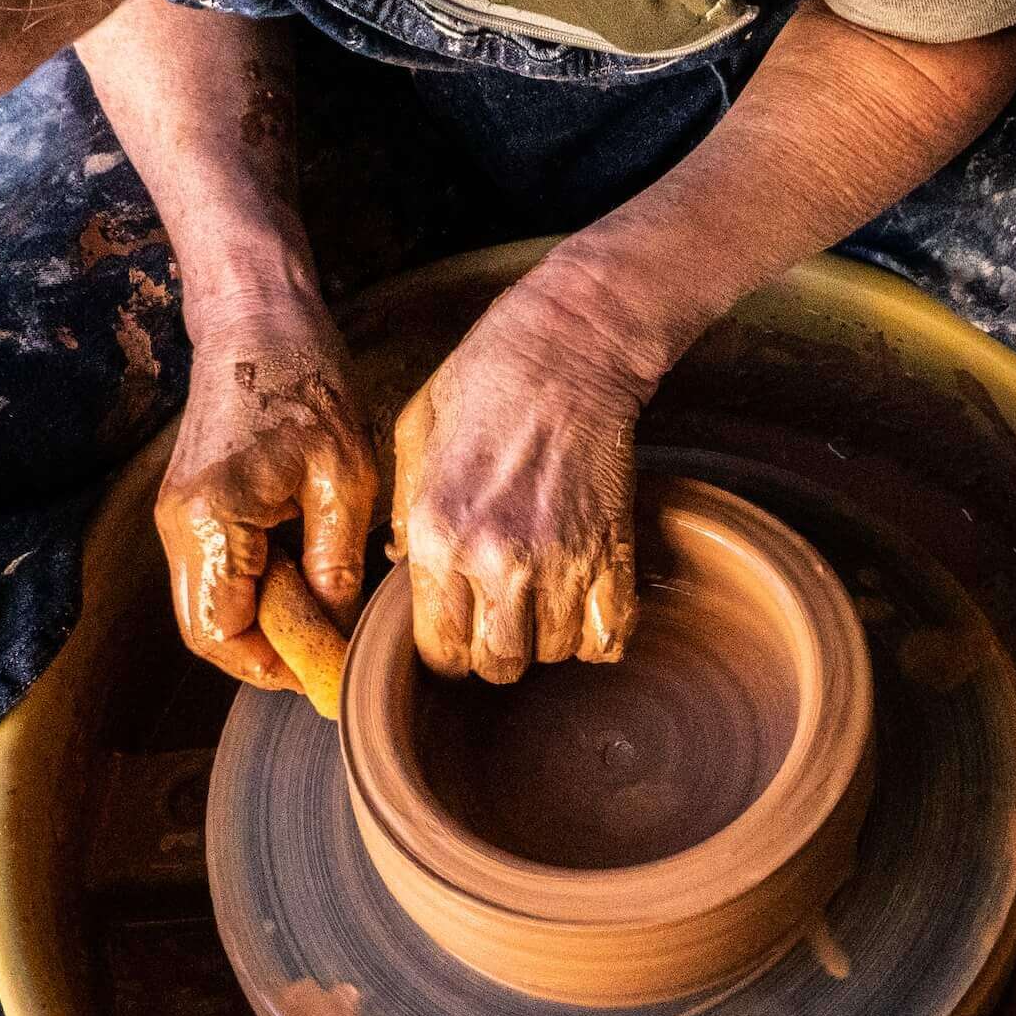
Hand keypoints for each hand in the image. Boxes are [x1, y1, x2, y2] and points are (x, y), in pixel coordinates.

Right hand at [156, 299, 377, 698]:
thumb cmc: (306, 382)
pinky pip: (217, 576)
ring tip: (323, 608)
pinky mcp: (189, 507)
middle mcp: (178, 527)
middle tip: (328, 650)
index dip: (272, 667)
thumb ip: (335, 567)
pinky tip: (305, 571)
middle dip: (266, 653)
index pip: (222, 636)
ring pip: (210, 607)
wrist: (258, 318)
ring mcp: (177, 517)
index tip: (324, 671)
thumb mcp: (344, 480)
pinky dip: (256, 592)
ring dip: (262, 623)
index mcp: (211, 521)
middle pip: (208, 632)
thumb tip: (337, 635)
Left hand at [390, 260, 676, 682]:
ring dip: (545, 639)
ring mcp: (560, 561)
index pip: (439, 652)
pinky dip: (597, 636)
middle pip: (498, 666)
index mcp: (437, 536)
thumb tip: (403, 570)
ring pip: (552, 655)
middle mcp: (496, 560)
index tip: (455, 630)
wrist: (565, 350)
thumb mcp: (412, 441)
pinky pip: (609, 637)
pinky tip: (582, 609)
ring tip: (539, 600)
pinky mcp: (612, 552)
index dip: (446, 650)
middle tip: (498, 617)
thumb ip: (404, 517)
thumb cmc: (482, 384)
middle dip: (495, 653)